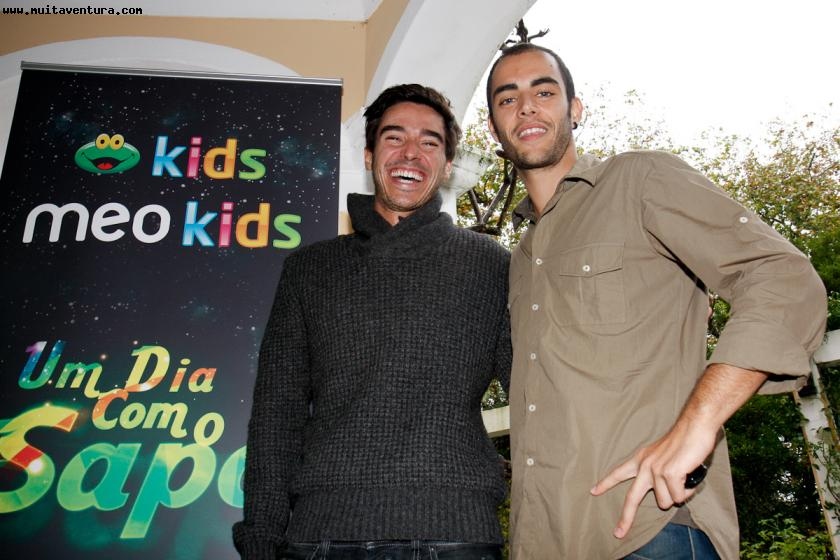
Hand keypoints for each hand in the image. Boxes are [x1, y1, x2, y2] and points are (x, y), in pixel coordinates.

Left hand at [590, 423, 714, 537]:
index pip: (618, 473)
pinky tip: (689, 477)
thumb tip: (662, 491)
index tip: (593, 491)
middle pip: (631, 499)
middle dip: (625, 518)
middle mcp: (645, 466)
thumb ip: (656, 471)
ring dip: (677, 495)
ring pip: (665, 502)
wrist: (694, 427)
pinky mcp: (669, 474)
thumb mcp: (661, 455)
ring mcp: (656, 470)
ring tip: (683, 479)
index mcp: (641, 459)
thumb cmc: (683, 441)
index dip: (605, 483)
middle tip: (618, 532)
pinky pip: (679, 497)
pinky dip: (688, 491)